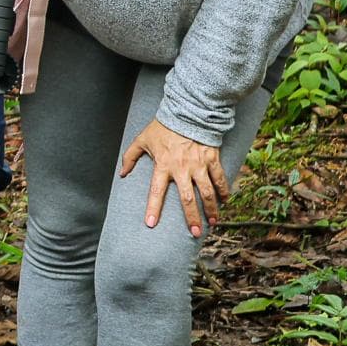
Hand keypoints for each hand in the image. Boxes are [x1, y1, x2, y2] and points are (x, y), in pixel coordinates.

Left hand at [119, 118, 228, 236]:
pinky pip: (220, 179)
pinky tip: (225, 202)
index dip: (153, 209)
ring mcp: (199, 165)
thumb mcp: (141, 140)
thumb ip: (130, 157)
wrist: (187, 112)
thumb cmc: (162, 127)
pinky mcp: (212, 159)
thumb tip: (121, 174)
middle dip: (192, 218)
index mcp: (163, 165)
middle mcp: (182, 168)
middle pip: (188, 198)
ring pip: (207, 192)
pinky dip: (224, 191)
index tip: (151, 225)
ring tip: (213, 222)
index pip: (156, 192)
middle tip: (195, 233)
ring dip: (211, 209)